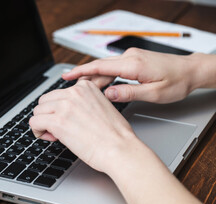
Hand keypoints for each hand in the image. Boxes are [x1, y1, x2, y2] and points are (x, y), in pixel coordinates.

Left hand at [29, 79, 140, 172]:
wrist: (119, 149)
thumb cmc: (115, 135)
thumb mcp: (101, 106)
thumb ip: (83, 103)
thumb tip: (65, 111)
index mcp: (85, 87)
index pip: (58, 93)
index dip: (59, 108)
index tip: (66, 119)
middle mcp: (73, 92)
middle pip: (44, 100)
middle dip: (48, 115)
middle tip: (58, 128)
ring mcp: (64, 106)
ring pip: (38, 111)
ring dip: (43, 123)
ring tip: (55, 134)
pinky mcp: (57, 121)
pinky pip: (34, 122)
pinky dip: (38, 132)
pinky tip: (50, 138)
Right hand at [62, 48, 210, 103]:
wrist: (191, 71)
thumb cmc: (177, 82)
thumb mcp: (154, 93)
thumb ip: (129, 93)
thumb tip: (108, 94)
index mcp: (133, 65)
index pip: (100, 67)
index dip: (81, 71)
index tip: (66, 75)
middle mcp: (130, 57)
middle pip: (99, 66)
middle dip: (83, 76)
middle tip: (71, 90)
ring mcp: (132, 57)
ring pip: (106, 67)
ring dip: (94, 77)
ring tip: (83, 90)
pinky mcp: (134, 60)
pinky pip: (114, 67)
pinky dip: (104, 75)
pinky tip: (100, 84)